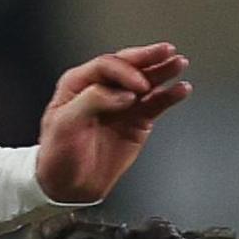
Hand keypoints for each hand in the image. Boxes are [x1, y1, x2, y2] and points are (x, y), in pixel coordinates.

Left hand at [32, 45, 194, 207]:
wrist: (68, 186)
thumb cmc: (57, 155)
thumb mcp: (64, 124)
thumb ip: (92, 102)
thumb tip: (122, 94)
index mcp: (79, 84)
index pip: (106, 66)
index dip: (124, 71)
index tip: (137, 85)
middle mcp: (103, 89)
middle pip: (129, 66)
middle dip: (148, 58)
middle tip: (166, 52)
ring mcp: (122, 104)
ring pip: (146, 81)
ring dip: (163, 71)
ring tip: (179, 64)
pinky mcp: (136, 120)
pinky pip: (156, 103)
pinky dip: (170, 96)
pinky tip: (181, 89)